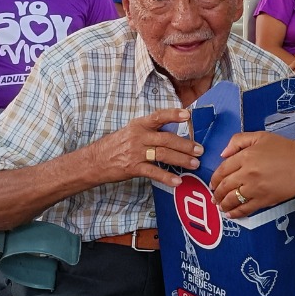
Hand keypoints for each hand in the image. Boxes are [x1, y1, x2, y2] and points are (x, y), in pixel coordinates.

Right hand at [87, 108, 202, 187]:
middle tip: (199, 150)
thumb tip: (173, 132)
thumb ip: (150, 131)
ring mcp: (135, 152)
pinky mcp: (132, 167)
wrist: (94, 161)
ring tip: (194, 164)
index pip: (158, 116)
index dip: (173, 115)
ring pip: (163, 155)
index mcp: (139, 125)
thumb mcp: (131, 132)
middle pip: (166, 139)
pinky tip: (177, 181)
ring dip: (181, 160)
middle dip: (185, 145)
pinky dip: (166, 177)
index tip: (187, 115)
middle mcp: (138, 136)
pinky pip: (153, 172)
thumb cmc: (116, 145)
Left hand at [211, 132, 294, 218]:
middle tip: (214, 196)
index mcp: (245, 156)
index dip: (214, 179)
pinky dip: (236, 213)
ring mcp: (255, 188)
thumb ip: (238, 140)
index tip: (213, 183)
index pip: (222, 170)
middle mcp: (247, 173)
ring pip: (232, 199)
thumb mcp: (259, 136)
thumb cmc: (284, 148)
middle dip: (216, 193)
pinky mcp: (264, 199)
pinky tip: (231, 214)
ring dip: (223, 204)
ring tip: (220, 206)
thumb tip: (223, 154)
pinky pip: (245, 208)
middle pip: (224, 186)